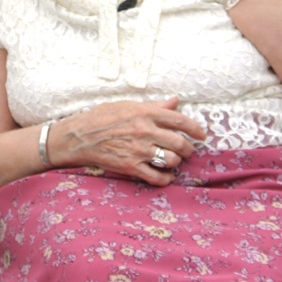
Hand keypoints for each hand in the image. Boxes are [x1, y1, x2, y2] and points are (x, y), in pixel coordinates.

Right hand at [56, 97, 204, 184]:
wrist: (80, 136)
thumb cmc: (101, 118)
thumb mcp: (127, 106)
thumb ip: (154, 106)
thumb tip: (175, 102)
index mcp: (146, 113)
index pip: (180, 121)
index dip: (196, 129)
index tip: (201, 135)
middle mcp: (145, 131)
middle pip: (180, 144)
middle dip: (188, 149)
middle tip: (187, 151)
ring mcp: (139, 150)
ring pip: (172, 161)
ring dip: (176, 163)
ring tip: (172, 161)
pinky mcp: (131, 167)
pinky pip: (157, 178)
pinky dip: (165, 179)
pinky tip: (165, 176)